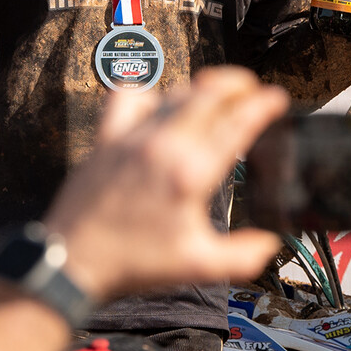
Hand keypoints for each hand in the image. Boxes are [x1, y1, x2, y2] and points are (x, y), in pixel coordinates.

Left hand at [44, 66, 286, 302]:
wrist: (72, 264)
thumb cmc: (134, 266)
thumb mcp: (197, 267)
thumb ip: (242, 256)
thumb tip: (271, 243)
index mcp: (190, 174)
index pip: (237, 123)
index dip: (263, 104)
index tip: (278, 98)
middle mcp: (163, 146)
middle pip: (209, 93)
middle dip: (238, 84)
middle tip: (252, 89)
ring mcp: (132, 138)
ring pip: (175, 92)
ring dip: (202, 88)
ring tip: (217, 94)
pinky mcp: (106, 139)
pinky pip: (128, 97)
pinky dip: (148, 94)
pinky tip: (157, 105)